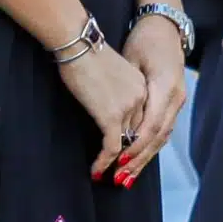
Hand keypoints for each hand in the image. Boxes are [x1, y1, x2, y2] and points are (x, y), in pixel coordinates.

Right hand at [56, 41, 148, 178]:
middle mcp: (142, 98)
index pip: (144, 121)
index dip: (138, 142)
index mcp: (143, 86)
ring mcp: (128, 108)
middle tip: (124, 177)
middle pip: (139, 136)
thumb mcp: (110, 72)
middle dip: (133, 159)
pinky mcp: (112, 116)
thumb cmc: (86, 52)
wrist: (78, 43)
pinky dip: (104, 162)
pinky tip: (96, 171)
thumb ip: (116, 91)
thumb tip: (107, 107)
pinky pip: (111, 147)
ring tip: (112, 178)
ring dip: (119, 165)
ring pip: (127, 145)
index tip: (132, 157)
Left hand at [114, 19, 187, 186]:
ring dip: (144, 159)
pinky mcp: (174, 103)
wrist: (165, 27)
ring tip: (126, 177)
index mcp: (166, 87)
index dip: (135, 145)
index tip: (118, 159)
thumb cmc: (145, 40)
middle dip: (138, 159)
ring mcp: (178, 102)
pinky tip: (138, 161)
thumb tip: (120, 120)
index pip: (151, 125)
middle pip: (157, 137)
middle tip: (119, 178)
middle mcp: (176, 98)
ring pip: (162, 137)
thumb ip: (131, 90)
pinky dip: (150, 147)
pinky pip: (163, 130)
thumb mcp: (133, 59)